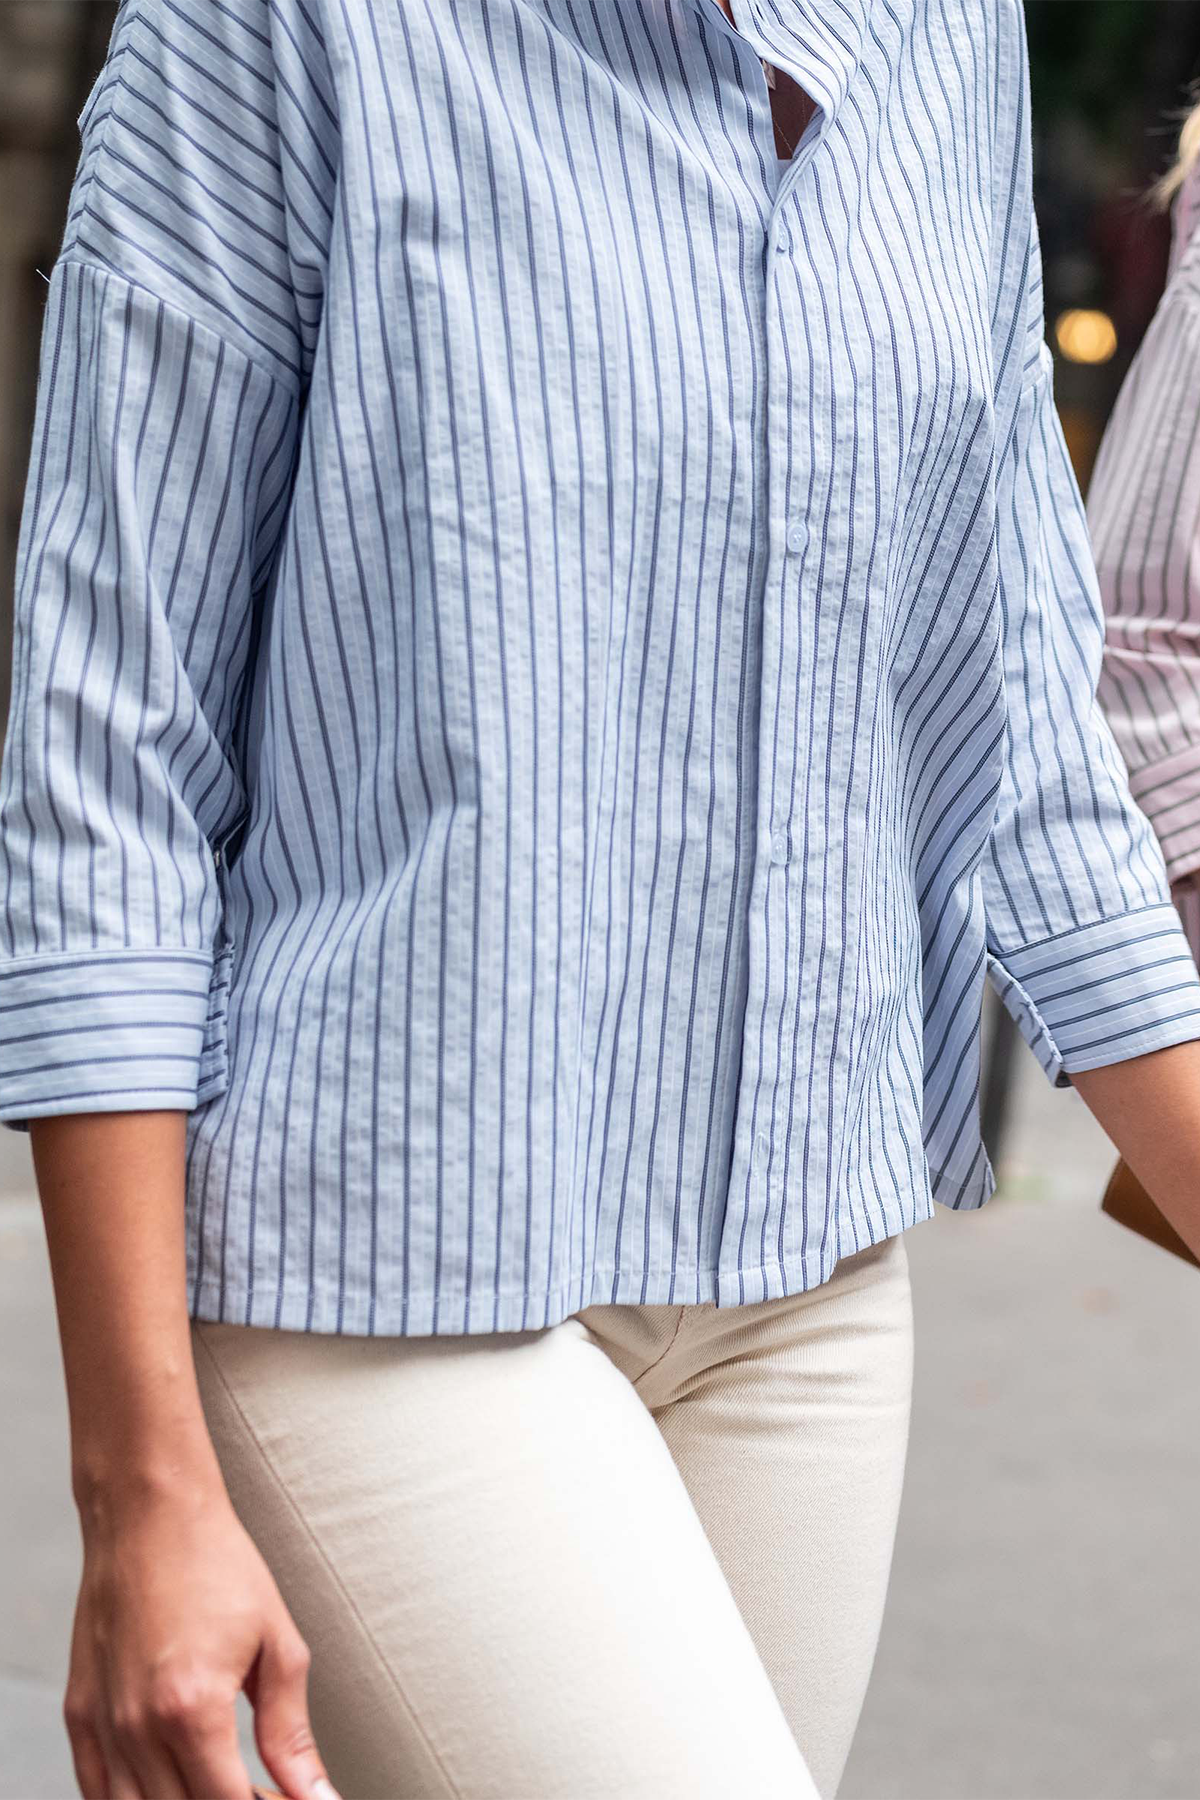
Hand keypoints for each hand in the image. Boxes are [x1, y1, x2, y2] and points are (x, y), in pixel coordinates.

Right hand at [64, 1472, 340, 1799]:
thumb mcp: (276, 1643)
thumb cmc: (214, 1563)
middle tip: (262, 1787)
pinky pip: (97, 1790)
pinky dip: (133, 1799)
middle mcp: (137, 1727)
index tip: (285, 1799)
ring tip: (220, 1778)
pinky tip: (170, 1779)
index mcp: (192, 1709)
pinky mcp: (79, 1713)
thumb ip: (291, 1732)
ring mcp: (102, 1724)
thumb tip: (316, 1794)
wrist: (150, 1513)